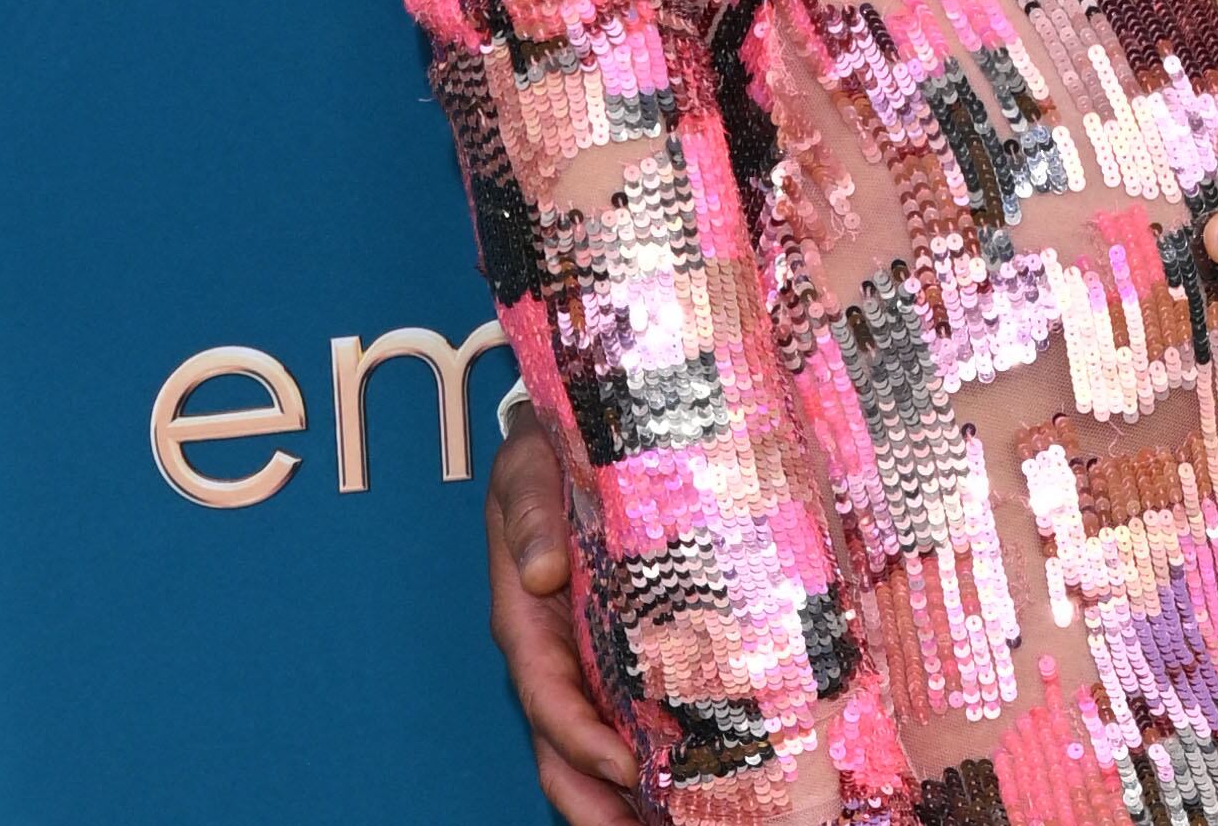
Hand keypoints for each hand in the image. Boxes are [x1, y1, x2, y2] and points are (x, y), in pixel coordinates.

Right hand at [485, 416, 639, 825]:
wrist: (582, 428)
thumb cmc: (550, 449)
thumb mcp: (528, 465)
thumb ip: (528, 513)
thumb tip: (542, 572)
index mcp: (525, 614)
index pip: (545, 692)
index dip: (577, 737)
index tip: (621, 768)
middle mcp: (554, 646)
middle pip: (563, 743)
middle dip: (594, 799)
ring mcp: (588, 652)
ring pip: (595, 740)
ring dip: (622, 796)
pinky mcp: (625, 645)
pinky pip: (633, 708)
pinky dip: (654, 753)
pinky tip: (692, 783)